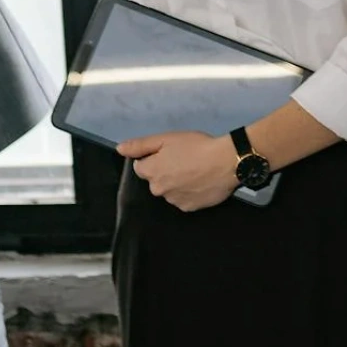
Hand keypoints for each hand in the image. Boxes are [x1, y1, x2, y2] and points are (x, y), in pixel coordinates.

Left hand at [117, 129, 238, 210]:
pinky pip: (183, 199)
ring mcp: (174, 201)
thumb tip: (120, 149)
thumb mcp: (167, 139)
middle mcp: (158, 190)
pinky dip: (189, 192)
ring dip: (176, 182)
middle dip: (164, 171)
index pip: (141, 167)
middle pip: (155, 180)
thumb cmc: (197, 147)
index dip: (153, 158)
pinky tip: (200, 182)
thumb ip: (141, 145)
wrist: (226, 162)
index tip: (168, 153)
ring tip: (194, 170)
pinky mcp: (189, 207)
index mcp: (151, 172)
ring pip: (170, 190)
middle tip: (183, 160)